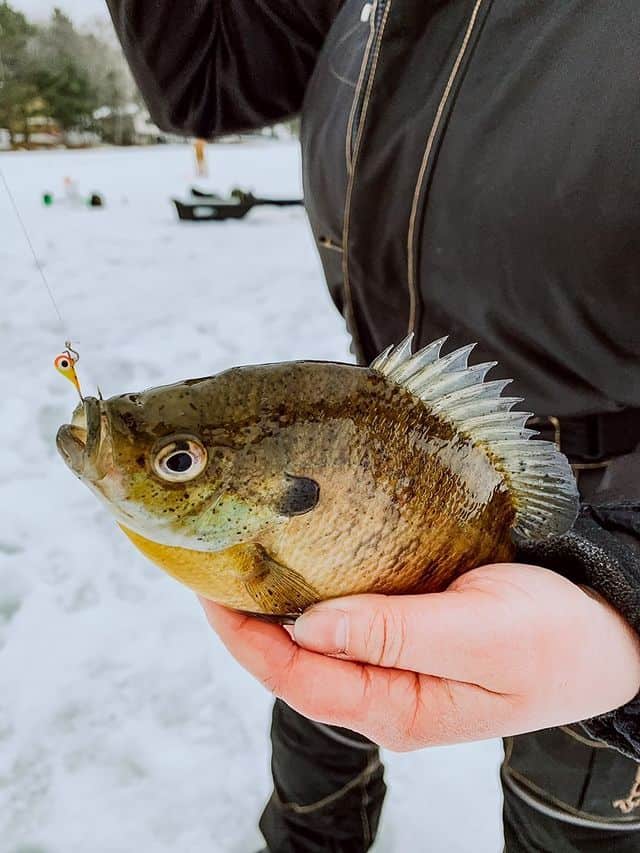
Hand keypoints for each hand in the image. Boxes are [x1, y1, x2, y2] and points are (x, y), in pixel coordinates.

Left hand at [201, 563, 639, 750]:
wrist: (608, 630)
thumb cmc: (557, 639)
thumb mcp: (483, 636)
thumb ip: (398, 634)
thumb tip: (310, 625)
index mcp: (401, 707)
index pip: (300, 678)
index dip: (247, 638)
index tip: (210, 591)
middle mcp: (389, 693)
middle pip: (297, 663)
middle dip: (249, 621)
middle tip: (215, 565)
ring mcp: (398, 667)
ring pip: (319, 642)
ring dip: (278, 607)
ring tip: (244, 561)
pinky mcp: (410, 637)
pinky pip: (349, 622)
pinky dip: (316, 595)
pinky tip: (305, 566)